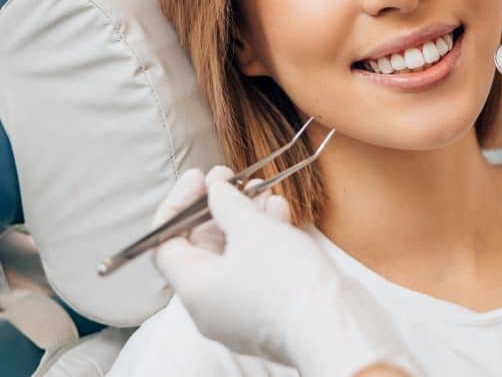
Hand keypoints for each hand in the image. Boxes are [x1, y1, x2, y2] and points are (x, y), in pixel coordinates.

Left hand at [152, 167, 416, 376]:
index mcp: (194, 288)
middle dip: (218, 207)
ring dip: (245, 218)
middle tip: (233, 177)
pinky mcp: (267, 311)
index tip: (200, 178)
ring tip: (262, 190)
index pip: (166, 241)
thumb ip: (227, 204)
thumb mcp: (252, 229)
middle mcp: (210, 304)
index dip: (179, 204)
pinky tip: (279, 213)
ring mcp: (239, 311)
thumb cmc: (287, 281)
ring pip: (233, 256)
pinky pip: (255, 270)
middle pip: (202, 246)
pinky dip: (263, 240)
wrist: (334, 325)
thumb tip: (215, 190)